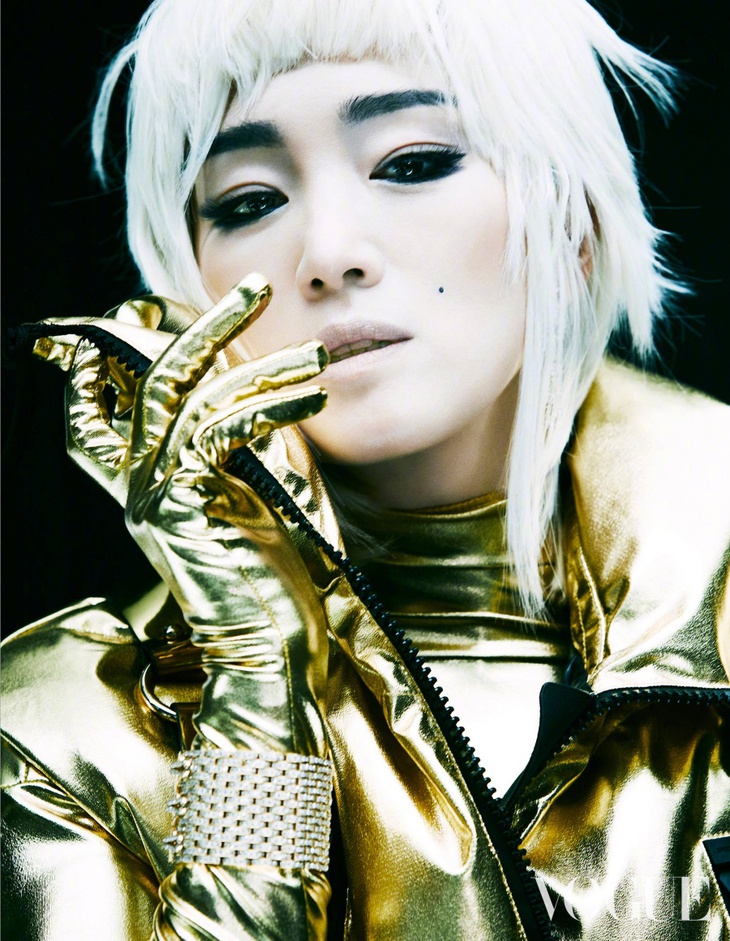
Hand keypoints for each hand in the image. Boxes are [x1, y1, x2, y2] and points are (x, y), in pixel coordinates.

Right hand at [49, 274, 331, 757]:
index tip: (143, 307)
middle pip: (151, 378)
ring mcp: (155, 495)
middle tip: (253, 286)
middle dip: (202, 324)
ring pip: (186, 393)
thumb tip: (268, 380)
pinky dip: (267, 405)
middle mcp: (142, 485)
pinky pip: (217, 429)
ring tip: (318, 356)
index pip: (106, 409)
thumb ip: (251, 440)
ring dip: (257, 364)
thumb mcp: (264, 495)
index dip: (111, 356)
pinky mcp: (183, 505)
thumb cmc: (279, 579)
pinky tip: (311, 396)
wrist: (277, 654)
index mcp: (155, 483)